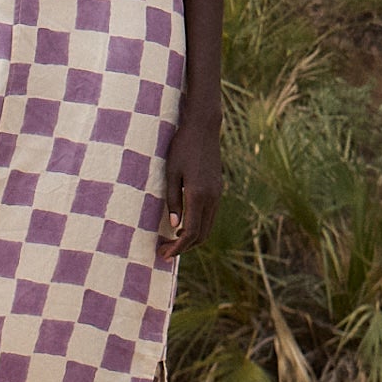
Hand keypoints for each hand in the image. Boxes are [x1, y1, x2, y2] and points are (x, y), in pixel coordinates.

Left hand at [158, 105, 223, 261]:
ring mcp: (217, 194)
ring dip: (192, 238)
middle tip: (164, 250)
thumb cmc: (182, 147)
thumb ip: (173, 200)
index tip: (164, 254)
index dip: (178, 247)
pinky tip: (183, 224)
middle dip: (184, 247)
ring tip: (172, 240)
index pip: (191, 233)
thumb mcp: (171, 172)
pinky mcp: (217, 189)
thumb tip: (174, 226)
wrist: (203, 128)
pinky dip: (198, 226)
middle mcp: (211, 198)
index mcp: (198, 195)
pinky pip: (209, 216)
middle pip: (202, 235)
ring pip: (208, 227)